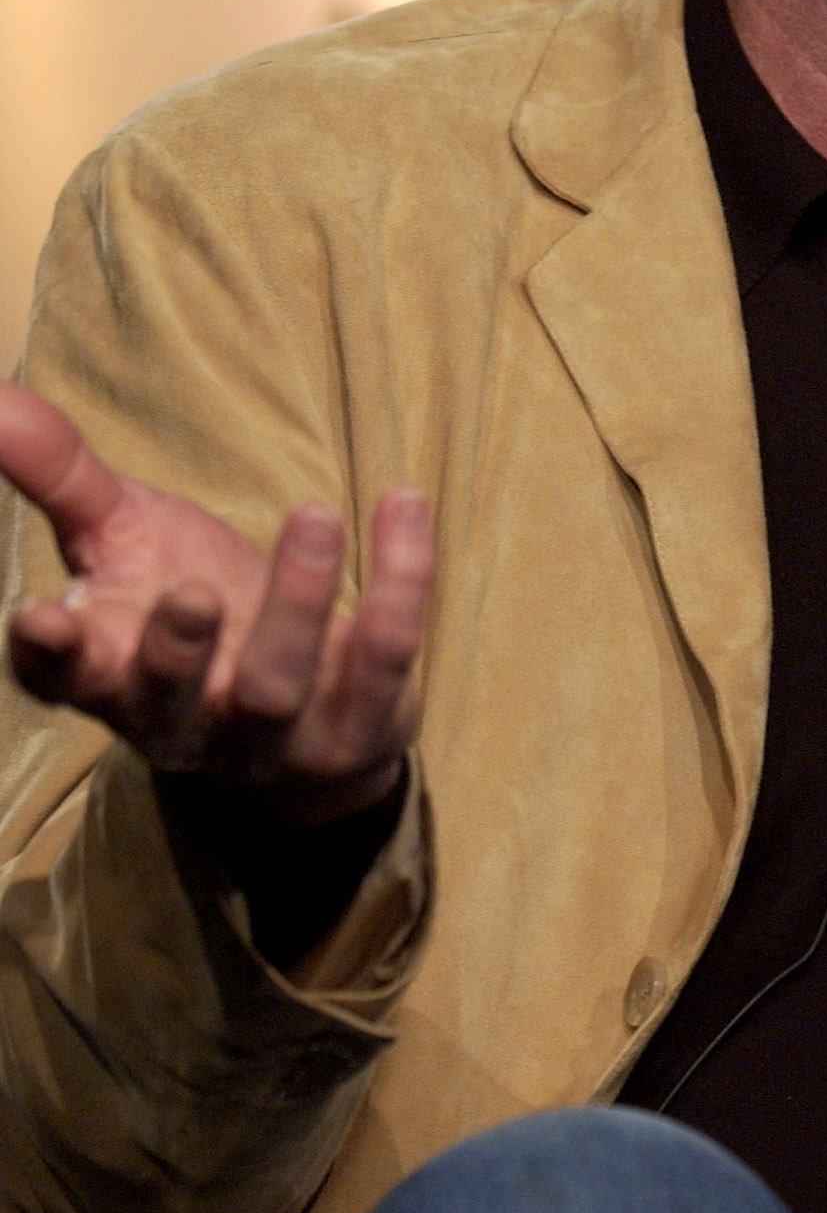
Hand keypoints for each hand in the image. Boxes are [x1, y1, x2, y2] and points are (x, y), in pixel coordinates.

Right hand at [0, 384, 431, 824]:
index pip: (65, 678)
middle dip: (178, 651)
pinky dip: (399, 583)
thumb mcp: (124, 539)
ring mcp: (274, 735)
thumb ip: (62, 477)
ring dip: (297, 600)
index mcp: (112, 674)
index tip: (40, 618)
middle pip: (172, 701)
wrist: (307, 710)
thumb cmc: (193, 604)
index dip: (51, 654)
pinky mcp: (358, 726)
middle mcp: (186, 719)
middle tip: (193, 592)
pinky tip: (401, 505)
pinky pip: (383, 659)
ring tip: (314, 513)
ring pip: (279, 685)